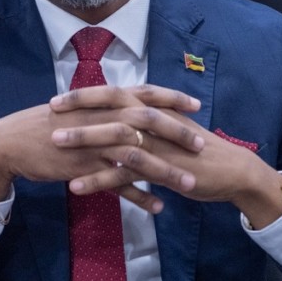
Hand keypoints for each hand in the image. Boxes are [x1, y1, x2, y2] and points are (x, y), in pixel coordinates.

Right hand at [0, 86, 203, 211]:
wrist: (11, 142)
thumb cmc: (47, 124)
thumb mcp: (80, 109)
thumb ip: (106, 108)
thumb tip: (129, 105)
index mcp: (103, 101)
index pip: (145, 94)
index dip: (172, 99)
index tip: (196, 105)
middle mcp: (103, 119)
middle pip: (148, 123)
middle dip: (178, 134)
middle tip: (200, 145)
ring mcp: (94, 144)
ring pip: (138, 157)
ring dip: (166, 171)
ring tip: (189, 185)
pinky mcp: (85, 168)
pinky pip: (117, 184)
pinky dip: (138, 196)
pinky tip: (158, 207)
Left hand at [52, 86, 281, 226]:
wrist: (232, 171)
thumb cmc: (200, 152)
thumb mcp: (172, 129)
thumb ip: (149, 121)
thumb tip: (122, 117)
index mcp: (155, 109)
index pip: (116, 93)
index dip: (87, 94)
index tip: (59, 97)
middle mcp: (155, 121)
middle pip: (112, 108)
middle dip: (80, 109)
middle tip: (49, 113)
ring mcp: (159, 144)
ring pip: (115, 137)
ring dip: (84, 141)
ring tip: (54, 145)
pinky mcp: (162, 169)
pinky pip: (125, 174)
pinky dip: (99, 180)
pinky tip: (76, 187)